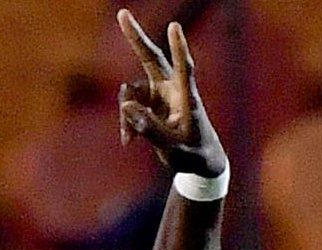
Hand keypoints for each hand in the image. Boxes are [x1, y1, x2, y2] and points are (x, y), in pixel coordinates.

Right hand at [117, 10, 227, 178]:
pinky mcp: (150, 103)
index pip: (184, 69)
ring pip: (131, 92)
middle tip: (122, 13)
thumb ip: (150, 129)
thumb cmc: (193, 156)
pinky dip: (126, 121)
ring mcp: (160, 94)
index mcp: (187, 99)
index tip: (174, 27)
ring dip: (125, 113)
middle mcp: (173, 90)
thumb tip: (127, 107)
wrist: (199, 162)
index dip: (178, 49)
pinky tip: (128, 141)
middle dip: (136, 38)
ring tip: (129, 139)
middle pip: (152, 58)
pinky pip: (128, 106)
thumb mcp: (173, 150)